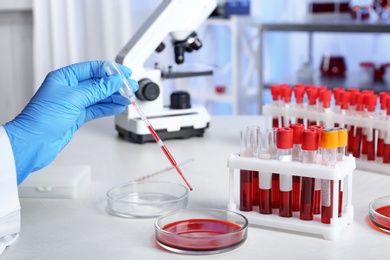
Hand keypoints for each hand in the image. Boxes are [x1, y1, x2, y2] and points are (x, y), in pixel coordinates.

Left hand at [4, 61, 138, 183]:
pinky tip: (118, 107)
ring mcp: (73, 103)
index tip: (124, 74)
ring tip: (128, 98)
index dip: (110, 70)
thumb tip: (114, 81)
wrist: (34, 142)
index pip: (92, 68)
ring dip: (114, 97)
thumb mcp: (74, 98)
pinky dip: (108, 108)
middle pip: (98, 83)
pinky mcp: (76, 117)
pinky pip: (96, 109)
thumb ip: (97, 89)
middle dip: (115, 85)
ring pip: (99, 97)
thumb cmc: (42, 118)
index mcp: (64, 77)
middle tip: (130, 87)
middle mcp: (69, 89)